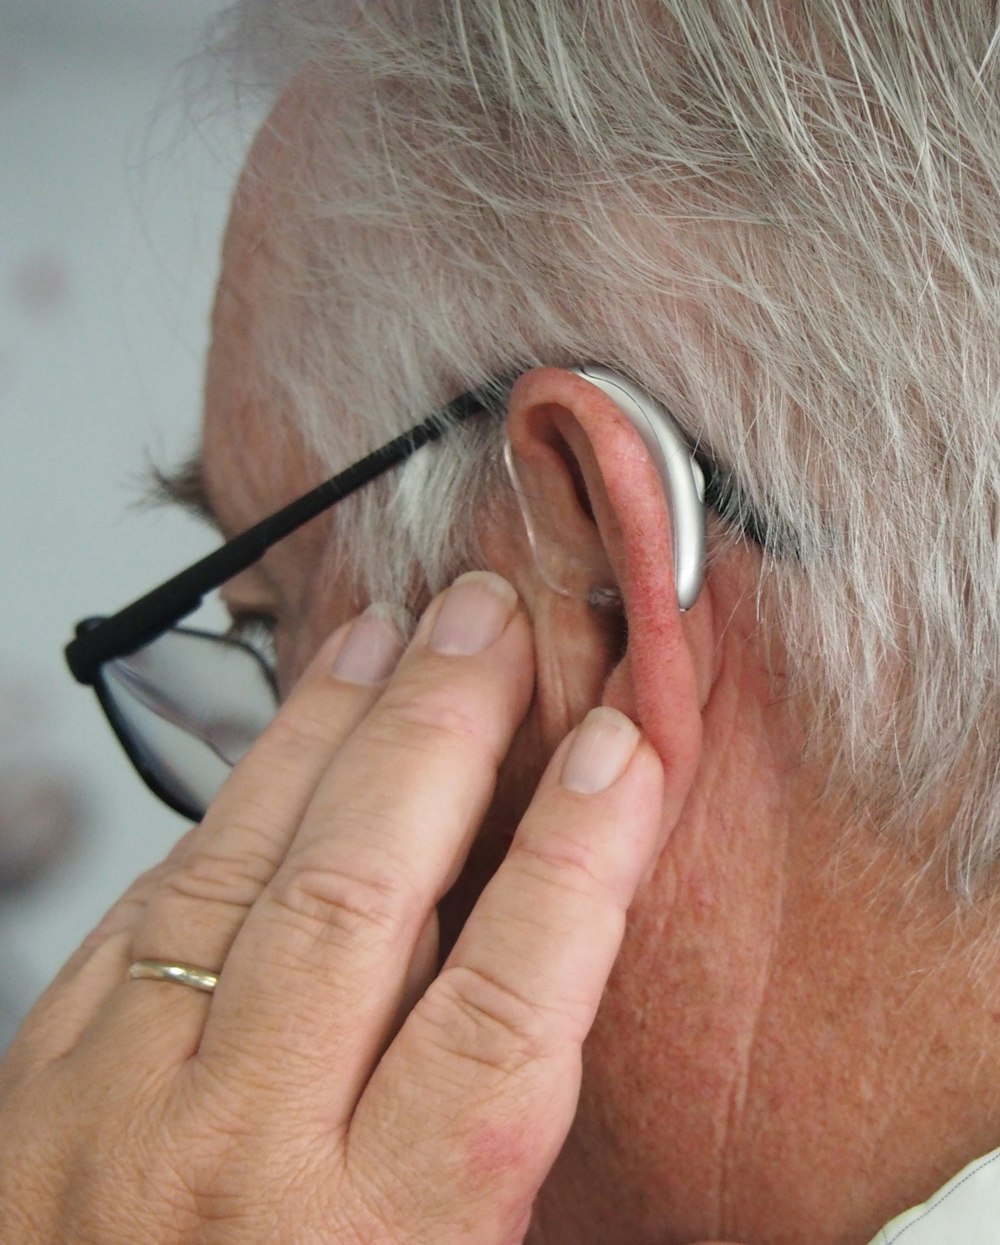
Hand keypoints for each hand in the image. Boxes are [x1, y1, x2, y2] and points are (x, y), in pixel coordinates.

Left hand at [0, 572, 666, 1243]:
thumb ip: (485, 1145)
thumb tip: (546, 950)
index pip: (497, 1020)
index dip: (572, 866)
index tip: (622, 752)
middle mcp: (238, 1165)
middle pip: (355, 901)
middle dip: (437, 737)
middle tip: (488, 623)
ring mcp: (118, 1108)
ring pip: (241, 872)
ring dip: (327, 733)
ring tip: (390, 635)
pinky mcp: (47, 1072)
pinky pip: (155, 902)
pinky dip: (233, 801)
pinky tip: (285, 736)